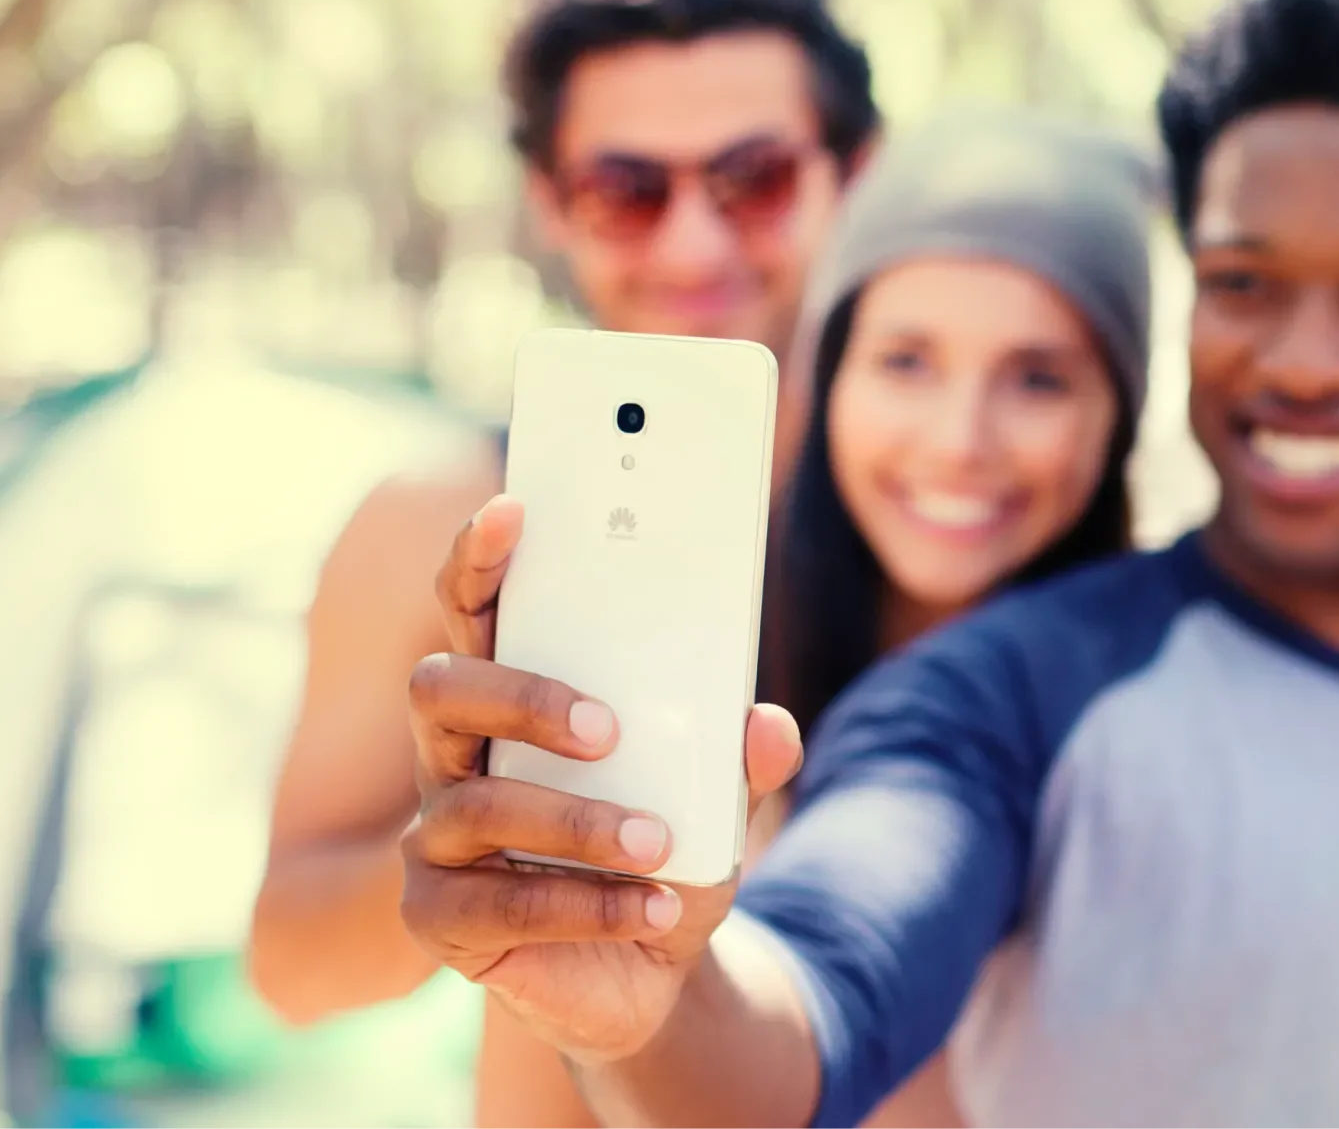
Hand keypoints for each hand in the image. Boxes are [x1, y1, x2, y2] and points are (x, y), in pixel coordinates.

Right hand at [399, 495, 803, 1063]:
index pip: (475, 608)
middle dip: (522, 694)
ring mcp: (437, 836)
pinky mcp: (440, 915)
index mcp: (511, 699)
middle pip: (441, 686)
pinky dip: (588, 905)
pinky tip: (654, 910)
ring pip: (477, 802)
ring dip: (578, 821)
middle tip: (609, 727)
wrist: (649, 965)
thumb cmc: (663, 853)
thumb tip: (766, 723)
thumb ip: (739, 757)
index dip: (482, 555)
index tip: (514, 508)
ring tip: (658, 841)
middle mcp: (455, 755)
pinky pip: (498, 904)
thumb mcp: (719, 801)